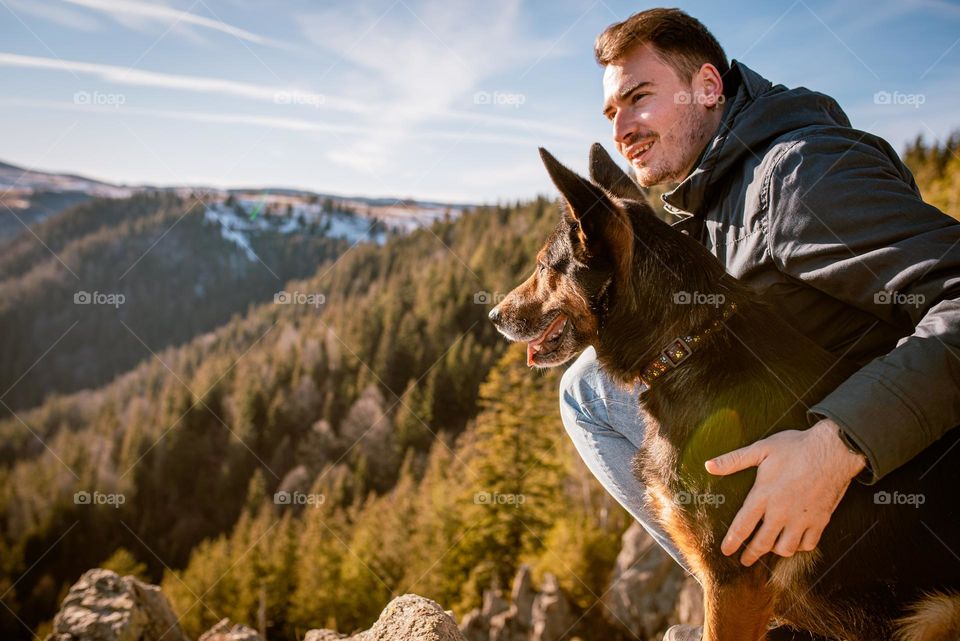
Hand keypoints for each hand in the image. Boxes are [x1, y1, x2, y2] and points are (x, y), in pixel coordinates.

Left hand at [703, 419, 866, 565]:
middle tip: (744, 561)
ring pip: (786, 548)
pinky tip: (795, 541)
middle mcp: (781, 512)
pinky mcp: (820, 520)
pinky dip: (800, 546)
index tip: (726, 551)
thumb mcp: (762, 449)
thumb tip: (709, 466)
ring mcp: (802, 519)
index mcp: (763, 495)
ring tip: (770, 550)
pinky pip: (809, 544)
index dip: (732, 541)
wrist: (835, 450)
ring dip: (776, 551)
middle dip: (751, 555)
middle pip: (762, 543)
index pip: (742, 526)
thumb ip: (734, 460)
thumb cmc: (796, 447)